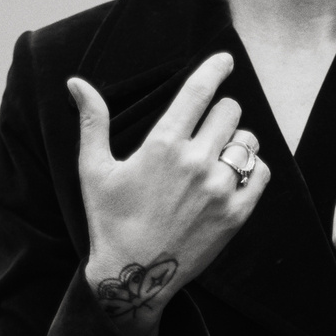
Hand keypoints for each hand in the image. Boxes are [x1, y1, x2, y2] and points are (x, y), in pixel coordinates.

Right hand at [68, 52, 270, 335]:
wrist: (134, 276)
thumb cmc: (110, 220)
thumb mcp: (93, 169)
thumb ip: (92, 121)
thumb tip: (76, 82)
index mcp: (162, 145)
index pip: (199, 91)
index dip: (215, 69)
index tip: (226, 59)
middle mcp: (196, 162)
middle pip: (229, 111)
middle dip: (219, 112)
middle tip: (207, 127)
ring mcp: (220, 189)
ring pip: (247, 140)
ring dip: (236, 140)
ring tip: (218, 154)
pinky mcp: (237, 213)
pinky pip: (259, 172)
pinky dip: (250, 168)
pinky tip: (233, 175)